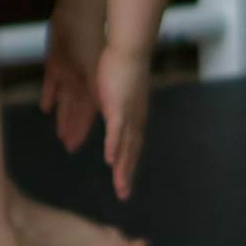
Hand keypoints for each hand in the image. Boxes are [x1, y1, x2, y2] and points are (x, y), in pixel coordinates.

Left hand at [40, 14, 103, 151]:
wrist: (78, 13)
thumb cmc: (89, 41)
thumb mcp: (94, 71)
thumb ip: (95, 95)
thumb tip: (103, 119)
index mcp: (93, 85)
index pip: (86, 113)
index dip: (81, 129)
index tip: (75, 146)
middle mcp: (82, 82)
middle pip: (75, 110)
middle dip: (72, 127)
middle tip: (68, 146)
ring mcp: (68, 73)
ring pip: (64, 100)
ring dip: (61, 116)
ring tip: (58, 134)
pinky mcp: (55, 64)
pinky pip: (50, 84)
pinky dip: (48, 96)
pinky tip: (45, 109)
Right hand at [96, 42, 150, 200]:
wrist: (128, 50)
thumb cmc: (122, 68)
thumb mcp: (117, 93)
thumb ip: (114, 106)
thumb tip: (113, 111)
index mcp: (133, 117)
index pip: (132, 146)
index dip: (128, 164)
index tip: (124, 181)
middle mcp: (135, 119)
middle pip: (132, 152)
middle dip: (127, 174)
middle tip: (123, 195)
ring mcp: (128, 114)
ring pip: (127, 146)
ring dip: (123, 167)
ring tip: (120, 186)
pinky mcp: (119, 106)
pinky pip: (116, 130)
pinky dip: (114, 145)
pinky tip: (110, 160)